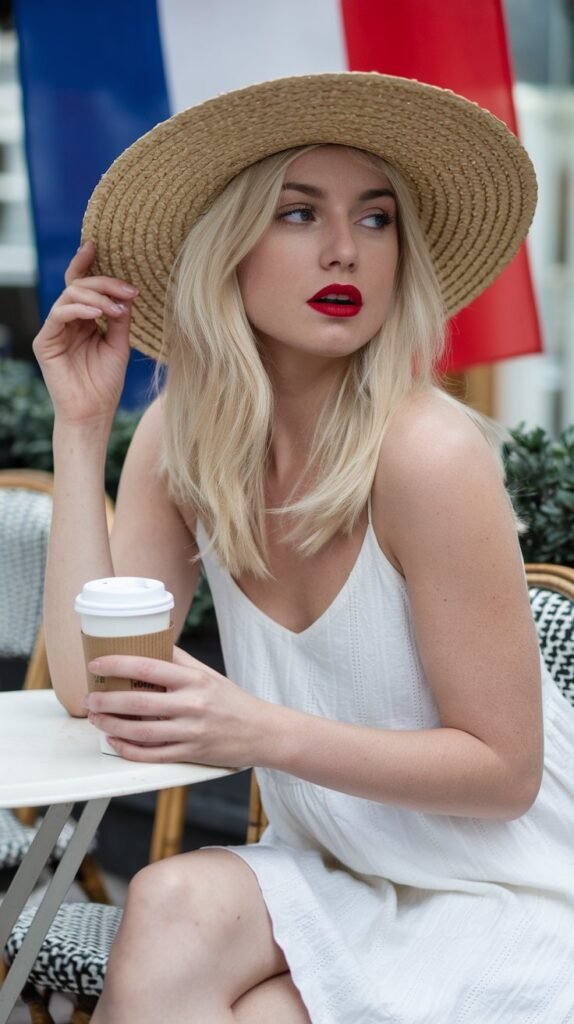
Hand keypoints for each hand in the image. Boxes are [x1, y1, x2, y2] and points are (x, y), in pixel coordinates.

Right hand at [33, 240, 137, 426]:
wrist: (94, 412)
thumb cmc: (106, 382)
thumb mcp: (119, 344)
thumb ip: (119, 317)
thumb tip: (126, 293)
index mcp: (83, 319)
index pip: (82, 284)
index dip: (88, 263)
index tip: (99, 245)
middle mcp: (67, 320)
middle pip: (78, 285)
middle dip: (104, 283)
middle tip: (128, 290)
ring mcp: (54, 329)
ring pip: (68, 296)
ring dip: (95, 296)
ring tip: (117, 308)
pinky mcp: (45, 341)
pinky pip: (58, 315)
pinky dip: (78, 309)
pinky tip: (96, 314)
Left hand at [83, 646, 272, 766]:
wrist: (264, 732)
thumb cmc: (233, 701)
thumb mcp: (208, 674)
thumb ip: (180, 660)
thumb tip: (152, 641)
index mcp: (195, 680)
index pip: (149, 668)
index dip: (118, 665)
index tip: (97, 664)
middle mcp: (192, 705)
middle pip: (139, 704)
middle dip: (108, 701)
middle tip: (91, 698)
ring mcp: (191, 732)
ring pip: (142, 732)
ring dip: (112, 726)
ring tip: (96, 719)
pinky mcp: (191, 754)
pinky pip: (153, 755)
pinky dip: (129, 750)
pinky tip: (115, 741)